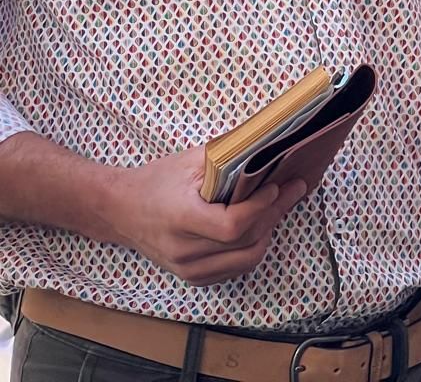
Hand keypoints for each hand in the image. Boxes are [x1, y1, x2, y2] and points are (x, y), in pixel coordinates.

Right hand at [111, 147, 308, 284]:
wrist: (120, 209)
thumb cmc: (157, 180)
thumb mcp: (189, 161)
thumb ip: (227, 158)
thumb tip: (269, 150)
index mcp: (180, 218)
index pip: (232, 225)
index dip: (260, 208)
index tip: (276, 187)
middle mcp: (182, 250)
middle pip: (244, 242)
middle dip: (275, 214)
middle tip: (294, 190)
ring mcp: (186, 268)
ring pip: (245, 259)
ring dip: (267, 232)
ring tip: (278, 207)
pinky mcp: (191, 277)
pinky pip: (234, 269)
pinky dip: (252, 249)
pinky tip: (259, 226)